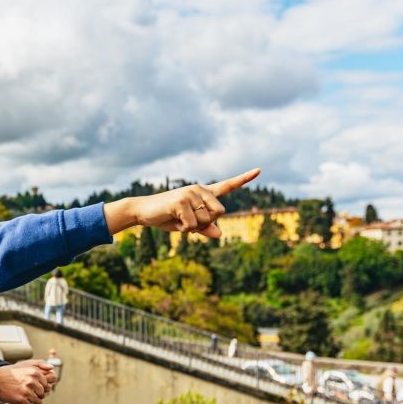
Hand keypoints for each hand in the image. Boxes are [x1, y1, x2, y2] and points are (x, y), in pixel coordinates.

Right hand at [0, 359, 56, 403]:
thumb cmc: (11, 372)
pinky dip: (24, 402)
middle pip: (44, 392)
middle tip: (29, 389)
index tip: (38, 384)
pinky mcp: (21, 399)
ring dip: (32, 398)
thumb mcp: (26, 363)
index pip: (50, 382)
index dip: (44, 384)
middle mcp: (32, 381)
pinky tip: (19, 395)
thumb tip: (51, 368)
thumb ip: (40, 364)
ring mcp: (27, 391)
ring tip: (24, 392)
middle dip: (38, 392)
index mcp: (35, 372)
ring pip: (38, 400)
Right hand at [103, 168, 259, 237]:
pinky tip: (173, 220)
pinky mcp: (180, 201)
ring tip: (178, 220)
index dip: (244, 179)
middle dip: (206, 223)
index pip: (227, 186)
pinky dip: (184, 228)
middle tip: (189, 222)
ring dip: (193, 227)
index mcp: (203, 193)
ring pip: (206, 220)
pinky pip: (192, 223)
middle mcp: (198, 190)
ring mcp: (190, 194)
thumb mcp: (188, 225)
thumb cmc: (166, 217)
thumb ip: (205, 229)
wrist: (142, 212)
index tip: (259, 170)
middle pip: (219, 212)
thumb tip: (220, 233)